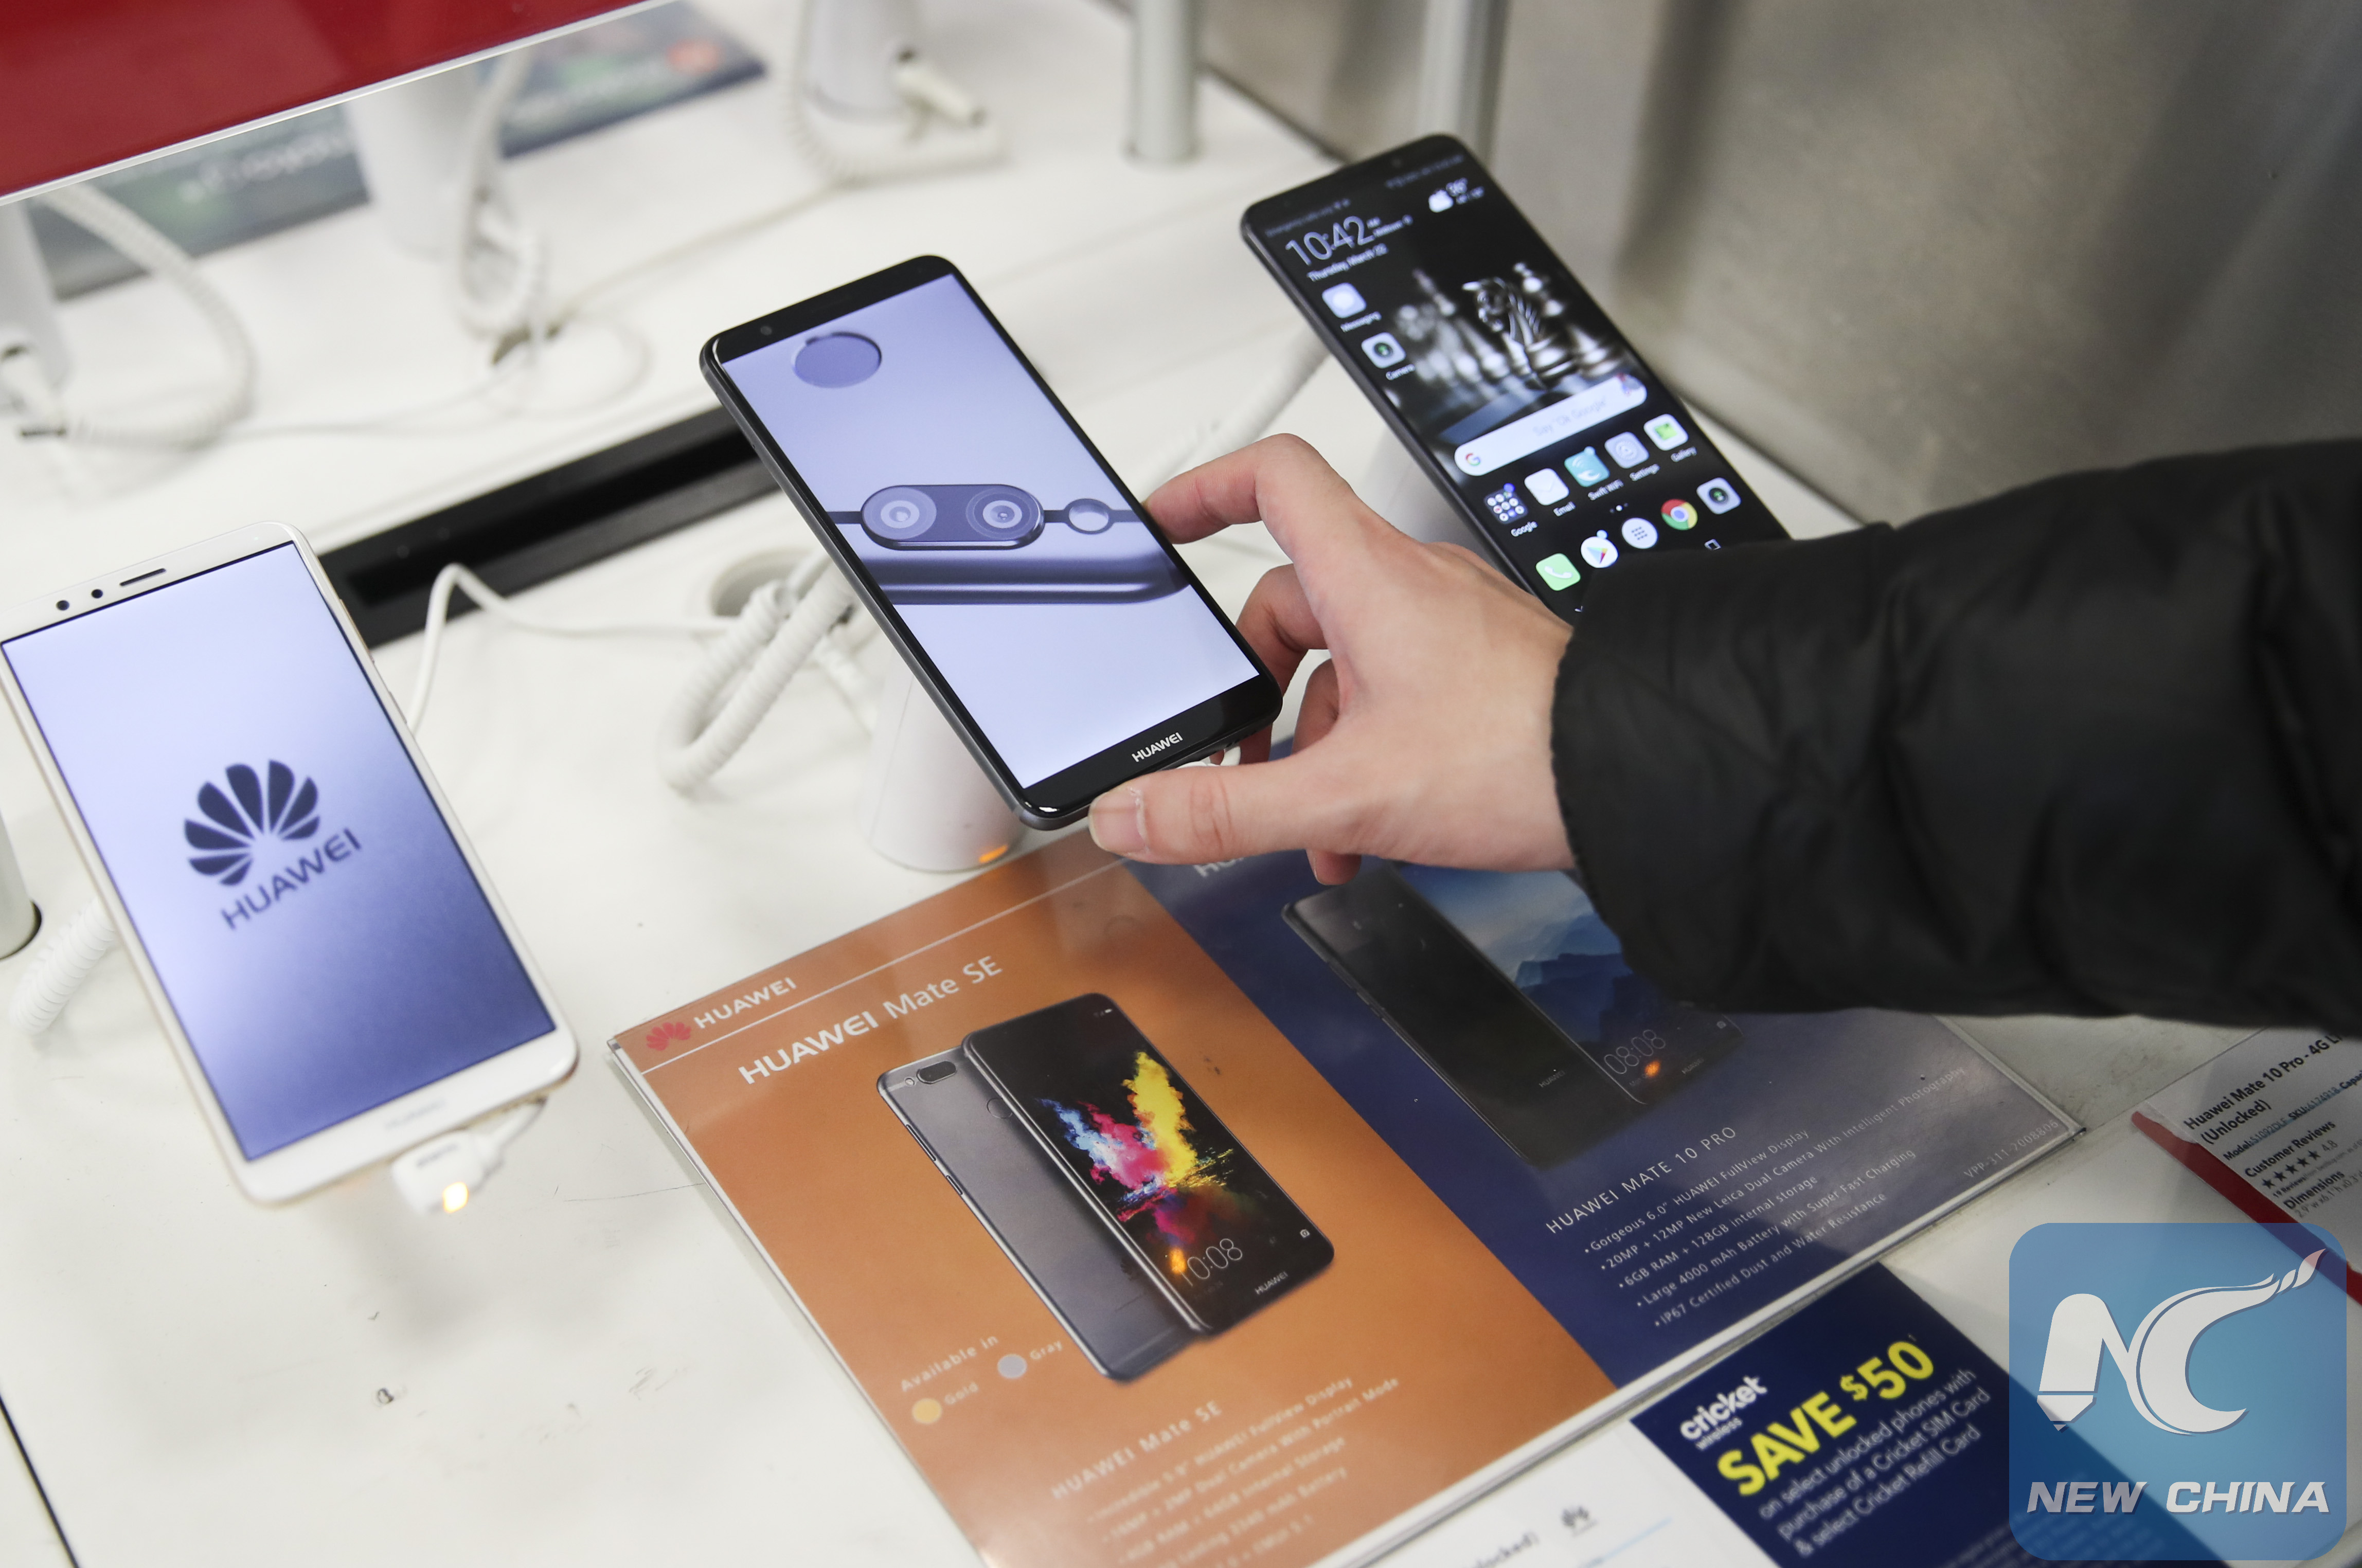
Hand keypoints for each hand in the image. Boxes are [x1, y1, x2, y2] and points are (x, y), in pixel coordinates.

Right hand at [1088, 435, 1575, 882]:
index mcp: (1369, 578)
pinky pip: (1394, 694)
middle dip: (1258, 692)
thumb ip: (1227, 810)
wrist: (1640, 776)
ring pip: (1344, 663)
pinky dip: (1364, 754)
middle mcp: (1411, 585)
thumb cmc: (1523, 755)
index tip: (1164, 522)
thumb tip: (1132, 814)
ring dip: (1313, 744)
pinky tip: (1368, 830)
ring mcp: (1450, 625)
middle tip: (1243, 757)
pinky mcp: (1481, 670)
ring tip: (1314, 825)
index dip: (1206, 487)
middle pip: (1291, 601)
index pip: (1273, 478)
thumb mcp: (1345, 794)